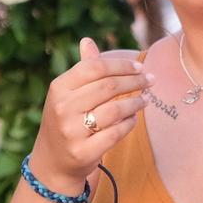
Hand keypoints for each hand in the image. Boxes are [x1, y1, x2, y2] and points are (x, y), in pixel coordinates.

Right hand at [29, 37, 148, 193]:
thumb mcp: (67, 94)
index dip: (120, 65)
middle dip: (134, 82)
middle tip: (150, 80)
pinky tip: (133, 118)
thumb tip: (87, 40)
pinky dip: (129, 124)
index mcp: (59, 88)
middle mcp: (63, 108)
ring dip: (135, 103)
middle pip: (108, 87)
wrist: (52, 162)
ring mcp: (72, 131)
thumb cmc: (66, 121)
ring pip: (115, 110)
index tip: (139, 67)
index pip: (94, 67)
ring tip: (144, 100)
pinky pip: (116, 133)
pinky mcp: (83, 152)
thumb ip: (82, 69)